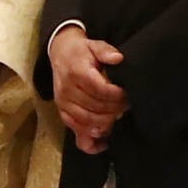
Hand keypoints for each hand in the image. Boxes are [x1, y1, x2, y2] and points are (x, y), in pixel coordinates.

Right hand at [48, 26, 127, 149]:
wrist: (60, 55)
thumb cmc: (81, 52)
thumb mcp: (94, 45)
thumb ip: (106, 51)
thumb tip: (118, 58)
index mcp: (76, 72)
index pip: (99, 90)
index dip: (116, 95)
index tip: (126, 95)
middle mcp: (67, 90)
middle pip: (94, 107)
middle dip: (114, 109)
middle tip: (127, 106)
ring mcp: (63, 104)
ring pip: (86, 121)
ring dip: (106, 123)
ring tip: (117, 117)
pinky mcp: (62, 113)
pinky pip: (75, 130)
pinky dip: (90, 139)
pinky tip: (103, 141)